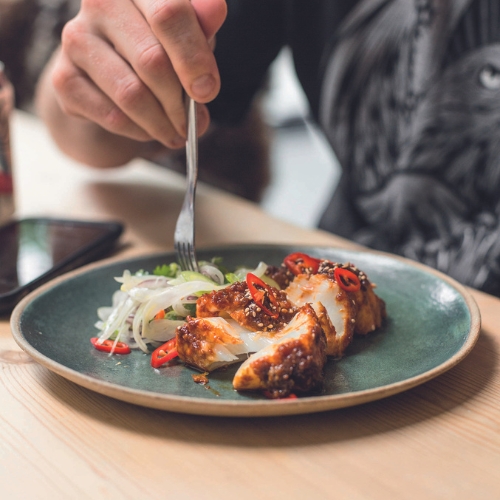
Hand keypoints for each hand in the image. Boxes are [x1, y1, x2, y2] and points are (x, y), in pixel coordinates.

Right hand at [50, 0, 226, 148]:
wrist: (108, 69)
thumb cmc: (157, 45)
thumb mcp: (187, 32)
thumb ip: (200, 24)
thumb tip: (215, 9)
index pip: (170, 15)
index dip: (194, 59)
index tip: (208, 91)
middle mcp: (99, 2)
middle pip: (152, 61)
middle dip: (179, 102)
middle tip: (194, 123)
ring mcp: (76, 39)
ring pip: (131, 94)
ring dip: (162, 123)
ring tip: (176, 133)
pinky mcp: (63, 78)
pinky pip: (113, 116)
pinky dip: (139, 131)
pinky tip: (150, 130)